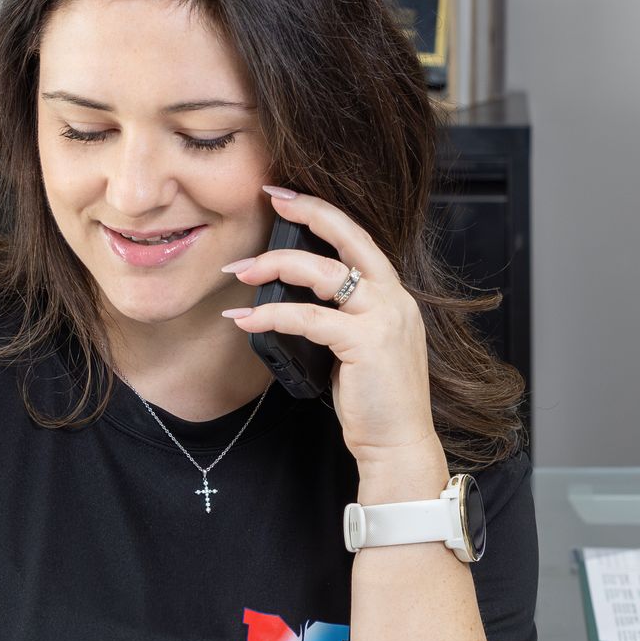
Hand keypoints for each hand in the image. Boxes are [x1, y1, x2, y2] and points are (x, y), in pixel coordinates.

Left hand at [222, 188, 447, 497]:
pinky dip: (272, 314)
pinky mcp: (366, 343)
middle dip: (307, 212)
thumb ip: (342, 316)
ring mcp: (384, 319)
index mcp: (394, 296)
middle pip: (349, 237)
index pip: (359, 239)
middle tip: (268, 200)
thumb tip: (294, 297)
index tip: (288, 196)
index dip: (323, 212)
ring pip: (324, 273)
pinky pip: (309, 317)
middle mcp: (394, 299)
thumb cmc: (375, 400)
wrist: (399, 444)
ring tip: (241, 272)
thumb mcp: (362, 346)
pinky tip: (247, 319)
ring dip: (275, 266)